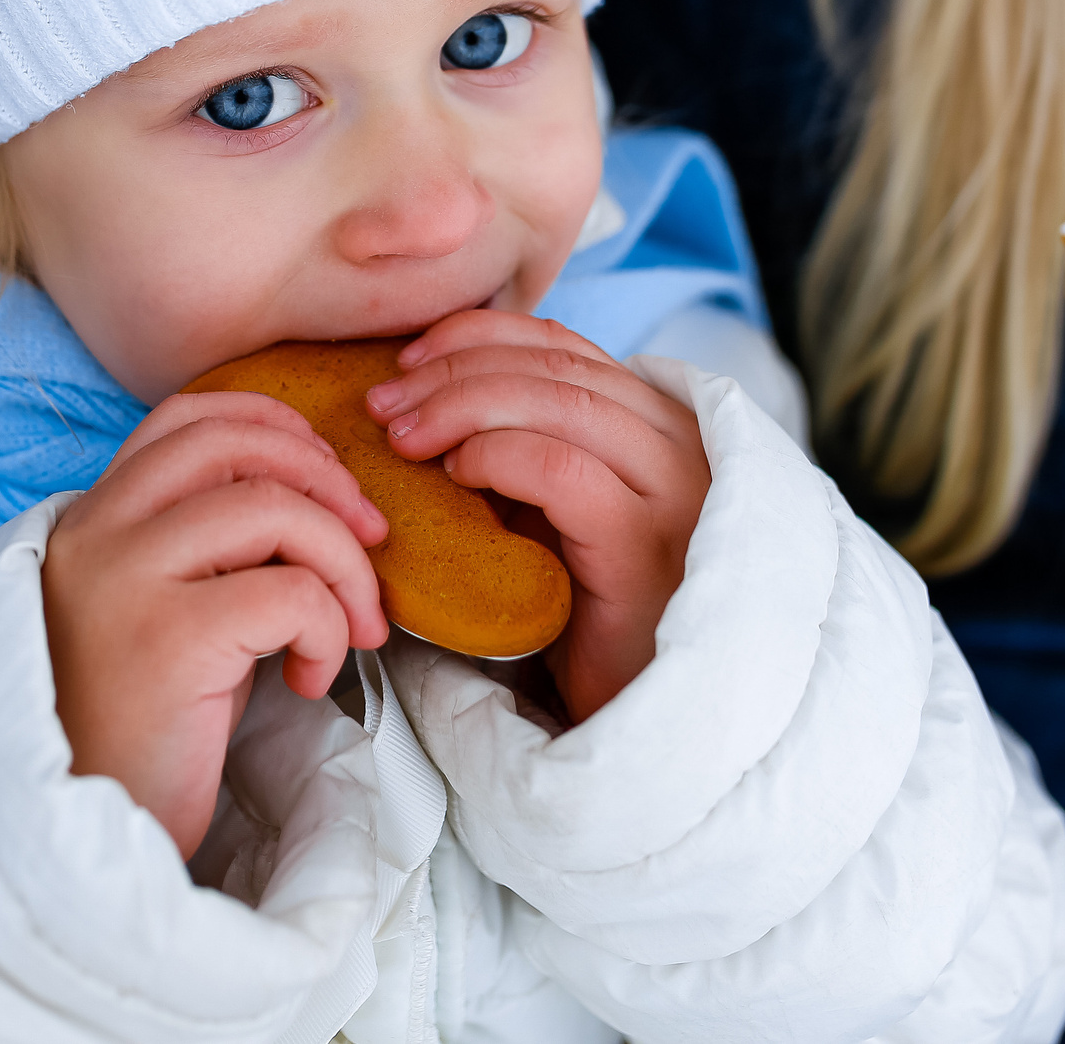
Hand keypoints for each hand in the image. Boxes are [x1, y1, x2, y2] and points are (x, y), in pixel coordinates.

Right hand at [41, 391, 389, 856]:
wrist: (81, 836)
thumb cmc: (146, 729)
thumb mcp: (173, 610)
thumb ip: (216, 545)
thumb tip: (330, 503)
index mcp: (93, 518)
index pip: (188, 416)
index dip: (276, 428)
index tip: (329, 481)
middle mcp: (96, 534)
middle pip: (237, 443)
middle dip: (330, 481)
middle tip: (372, 546)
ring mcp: (122, 580)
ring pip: (272, 507)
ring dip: (343, 563)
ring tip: (352, 629)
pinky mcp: (164, 639)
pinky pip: (288, 592)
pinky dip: (326, 629)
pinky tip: (308, 680)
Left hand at [366, 310, 711, 719]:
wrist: (640, 726)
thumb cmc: (586, 619)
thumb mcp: (556, 516)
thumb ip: (526, 452)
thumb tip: (425, 399)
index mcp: (657, 428)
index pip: (564, 346)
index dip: (478, 336)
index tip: (408, 357)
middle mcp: (680, 447)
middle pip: (556, 367)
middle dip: (455, 370)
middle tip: (384, 403)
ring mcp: (674, 494)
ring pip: (559, 403)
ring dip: (462, 405)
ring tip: (400, 434)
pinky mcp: (647, 547)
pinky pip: (562, 472)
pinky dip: (498, 455)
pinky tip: (455, 473)